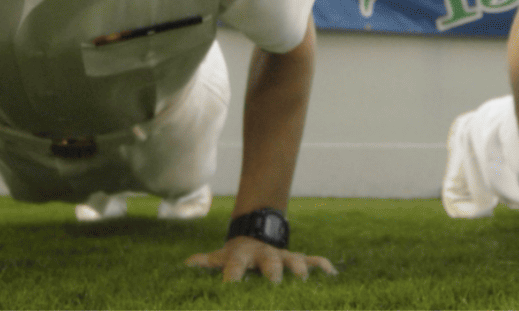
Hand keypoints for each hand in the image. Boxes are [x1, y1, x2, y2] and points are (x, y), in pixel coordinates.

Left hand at [186, 236, 336, 282]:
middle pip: (269, 263)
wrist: (256, 232)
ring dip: (299, 268)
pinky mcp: (297, 257)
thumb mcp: (220, 256)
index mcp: (242, 258)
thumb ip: (205, 262)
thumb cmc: (236, 254)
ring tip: (304, 278)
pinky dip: (322, 265)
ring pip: (294, 260)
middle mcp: (263, 256)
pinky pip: (313, 259)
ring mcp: (282, 256)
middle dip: (273, 272)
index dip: (232, 276)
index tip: (230, 287)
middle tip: (275, 282)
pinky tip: (332, 274)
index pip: (235, 267)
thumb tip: (186, 265)